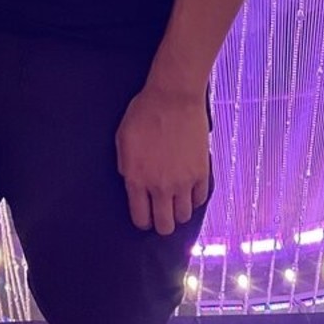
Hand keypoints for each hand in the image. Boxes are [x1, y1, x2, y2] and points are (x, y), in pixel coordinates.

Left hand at [116, 85, 209, 234]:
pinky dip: (194, 198)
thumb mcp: (122, 139)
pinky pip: (200, 199)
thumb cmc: (144, 113)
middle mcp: (160, 186)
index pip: (141, 218)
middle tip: (161, 213)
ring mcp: (183, 181)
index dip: (143, 221)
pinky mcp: (202, 172)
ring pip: (183, 216)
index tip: (145, 217)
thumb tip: (131, 183)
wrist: (173, 97)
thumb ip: (125, 167)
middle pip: (165, 225)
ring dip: (178, 211)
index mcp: (137, 179)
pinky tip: (189, 189)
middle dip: (161, 223)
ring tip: (175, 200)